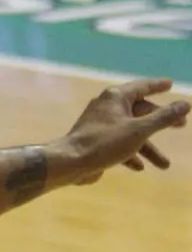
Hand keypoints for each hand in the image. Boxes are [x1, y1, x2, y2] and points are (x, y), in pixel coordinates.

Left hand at [62, 78, 188, 184]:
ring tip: (164, 165)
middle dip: (160, 121)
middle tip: (182, 126)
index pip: (141, 87)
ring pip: (131, 132)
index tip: (170, 84)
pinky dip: (130, 154)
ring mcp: (100, 124)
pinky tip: (139, 167)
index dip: (157, 85)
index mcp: (116, 97)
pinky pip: (119, 144)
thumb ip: (163, 118)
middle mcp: (107, 107)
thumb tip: (185, 104)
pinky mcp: (96, 141)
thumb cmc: (106, 142)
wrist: (72, 162)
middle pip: (139, 111)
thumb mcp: (139, 130)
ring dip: (148, 147)